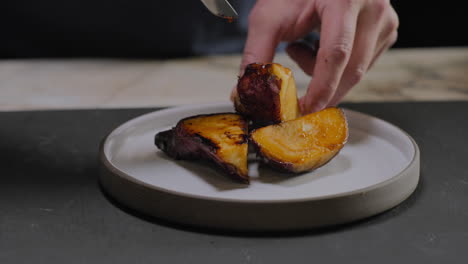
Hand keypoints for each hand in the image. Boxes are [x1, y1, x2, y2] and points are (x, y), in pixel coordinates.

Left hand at [239, 0, 398, 113]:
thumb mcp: (269, 17)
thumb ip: (257, 54)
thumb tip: (248, 90)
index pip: (336, 53)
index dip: (321, 87)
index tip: (303, 108)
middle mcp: (373, 9)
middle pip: (352, 70)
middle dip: (323, 92)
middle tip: (297, 100)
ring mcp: (385, 21)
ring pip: (357, 71)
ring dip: (326, 75)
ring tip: (301, 49)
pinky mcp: (386, 31)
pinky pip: (363, 65)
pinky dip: (337, 68)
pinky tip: (319, 46)